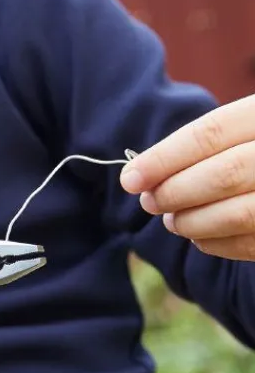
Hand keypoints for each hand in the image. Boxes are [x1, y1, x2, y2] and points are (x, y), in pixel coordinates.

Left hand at [121, 96, 254, 259]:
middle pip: (224, 173)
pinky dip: (219, 244)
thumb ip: (209, 144)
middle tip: (149, 202)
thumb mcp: (247, 128)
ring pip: (240, 213)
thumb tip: (141, 174)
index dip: (164, 157)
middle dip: (175, 192)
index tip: (130, 178)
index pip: (211, 133)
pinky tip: (200, 237)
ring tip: (172, 221)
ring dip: (194, 221)